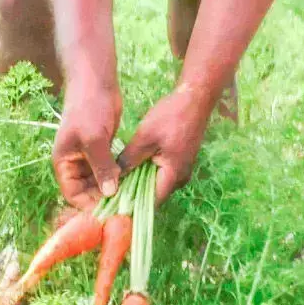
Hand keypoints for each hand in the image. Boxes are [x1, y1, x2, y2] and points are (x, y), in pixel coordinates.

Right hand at [52, 81, 121, 209]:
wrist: (96, 83)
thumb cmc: (89, 109)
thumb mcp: (94, 139)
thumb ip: (101, 166)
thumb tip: (109, 193)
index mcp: (64, 164)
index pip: (74, 195)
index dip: (89, 206)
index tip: (110, 214)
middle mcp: (74, 165)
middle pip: (87, 193)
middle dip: (103, 201)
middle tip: (125, 210)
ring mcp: (88, 159)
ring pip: (99, 185)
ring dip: (113, 192)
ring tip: (131, 201)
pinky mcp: (102, 153)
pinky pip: (109, 173)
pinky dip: (118, 179)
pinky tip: (134, 185)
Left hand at [117, 88, 210, 203]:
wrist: (194, 98)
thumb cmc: (171, 117)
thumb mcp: (145, 138)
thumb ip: (129, 160)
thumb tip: (114, 178)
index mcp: (174, 176)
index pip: (150, 202)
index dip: (131, 205)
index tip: (112, 205)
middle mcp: (180, 178)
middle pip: (152, 194)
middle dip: (132, 194)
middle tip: (109, 193)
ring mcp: (181, 170)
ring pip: (155, 183)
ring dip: (138, 183)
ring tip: (115, 182)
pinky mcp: (178, 161)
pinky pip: (159, 173)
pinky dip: (145, 172)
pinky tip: (129, 168)